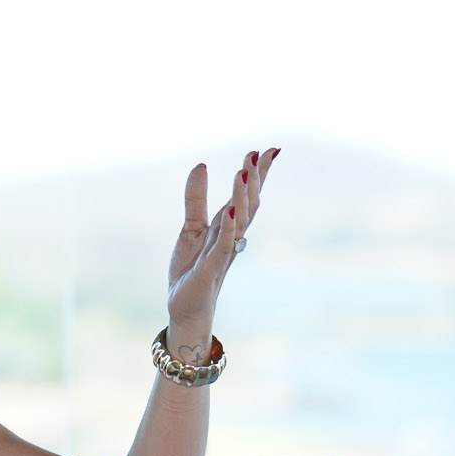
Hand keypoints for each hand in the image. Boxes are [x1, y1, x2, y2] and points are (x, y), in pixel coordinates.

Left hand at [165, 146, 276, 361]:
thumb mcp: (191, 227)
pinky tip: (231, 212)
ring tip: (244, 172)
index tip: (270, 148)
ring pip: (239, 220)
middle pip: (249, 203)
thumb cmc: (191, 269)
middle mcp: (232, 236)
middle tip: (259, 152)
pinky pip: (224, 246)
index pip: (247, 194)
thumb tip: (202, 164)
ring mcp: (224, 251)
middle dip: (255, 179)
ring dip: (242, 196)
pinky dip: (229, 229)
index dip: (259, 173)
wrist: (184, 306)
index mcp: (228, 225)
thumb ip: (196, 198)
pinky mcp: (212, 267)